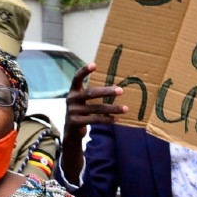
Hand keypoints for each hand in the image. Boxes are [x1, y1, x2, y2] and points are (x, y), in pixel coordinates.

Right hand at [61, 63, 126, 184]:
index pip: (77, 78)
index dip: (84, 71)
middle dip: (107, 92)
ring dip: (112, 108)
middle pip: (91, 93)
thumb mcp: (82, 101)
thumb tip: (116, 88)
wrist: (70, 131)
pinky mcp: (75, 122)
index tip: (94, 65)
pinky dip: (107, 119)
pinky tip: (116, 119)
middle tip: (121, 91)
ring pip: (96, 108)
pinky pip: (94, 120)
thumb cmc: (82, 112)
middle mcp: (71, 99)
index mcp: (73, 91)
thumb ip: (91, 94)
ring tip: (125, 109)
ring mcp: (72, 111)